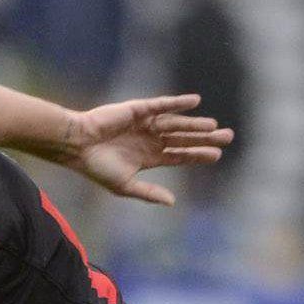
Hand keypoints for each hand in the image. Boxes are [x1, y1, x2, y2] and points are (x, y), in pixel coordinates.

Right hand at [53, 94, 231, 205]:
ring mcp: (144, 124)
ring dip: (194, 124)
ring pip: (176, 123)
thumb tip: (172, 202)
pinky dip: (178, 103)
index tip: (217, 155)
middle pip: (183, 138)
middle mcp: (149, 139)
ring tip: (213, 126)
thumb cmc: (96, 167)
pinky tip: (195, 101)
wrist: (76, 145)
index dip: (198, 155)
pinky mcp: (137, 110)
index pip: (179, 155)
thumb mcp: (124, 185)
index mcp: (148, 158)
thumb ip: (148, 192)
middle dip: (204, 138)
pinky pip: (161, 105)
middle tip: (228, 136)